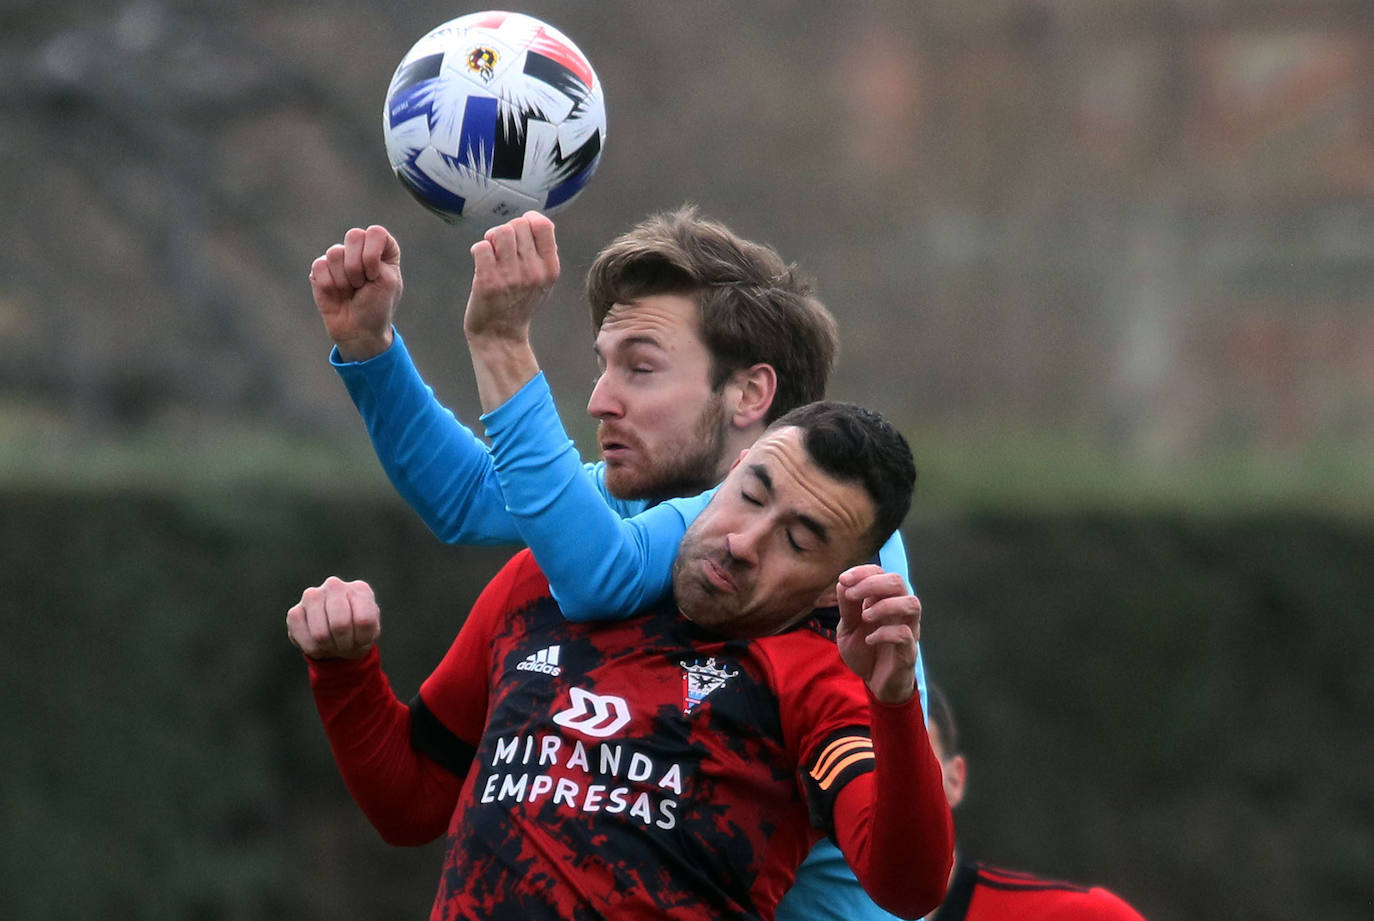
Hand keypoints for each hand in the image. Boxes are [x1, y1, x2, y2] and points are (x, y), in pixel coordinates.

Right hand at [286, 576, 380, 659]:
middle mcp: (334, 586)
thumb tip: (340, 624)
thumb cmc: (358, 632)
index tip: (362, 639)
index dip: (363, 639)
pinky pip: (304, 640)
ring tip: (333, 642)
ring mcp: (312, 596)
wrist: (340, 635)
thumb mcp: (371, 632)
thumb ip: (366, 627)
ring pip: (320, 635)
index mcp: (359, 589)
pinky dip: (314, 650)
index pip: (364, 620)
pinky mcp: (294, 612)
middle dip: (344, 644)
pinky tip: (319, 643)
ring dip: (328, 647)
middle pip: (340, 625)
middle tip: (346, 644)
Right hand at [309, 225, 401, 360]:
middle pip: (353, 236)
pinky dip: (330, 284)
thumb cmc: (378, 306)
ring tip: (350, 290)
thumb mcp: (388, 281)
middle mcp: (361, 249)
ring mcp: (339, 259)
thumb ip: (373, 255)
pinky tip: (336, 293)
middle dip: (357, 266)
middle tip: (362, 284)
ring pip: (335, 252)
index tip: (375, 275)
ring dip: (344, 279)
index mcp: (382, 249)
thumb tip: (340, 249)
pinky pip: (319, 266)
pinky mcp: (321, 270)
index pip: (375, 232)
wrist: (359, 331)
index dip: (373, 254)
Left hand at [463, 211, 559, 343]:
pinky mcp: (488, 281)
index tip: (519, 231)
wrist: (500, 336)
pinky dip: (478, 250)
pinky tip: (481, 263)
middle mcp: (533, 271)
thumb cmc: (519, 304)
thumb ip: (543, 254)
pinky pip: (481, 247)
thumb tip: (532, 221)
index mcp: (550, 269)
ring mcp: (511, 276)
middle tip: (502, 248)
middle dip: (507, 231)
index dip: (528, 220)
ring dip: (491, 238)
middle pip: (518, 224)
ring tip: (492, 253)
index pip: (543, 225)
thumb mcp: (543, 282)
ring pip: (500, 231)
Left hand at [835, 565, 920, 703]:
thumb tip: (843, 582)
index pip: (881, 573)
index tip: (843, 579)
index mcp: (884, 600)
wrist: (875, 683)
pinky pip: (905, 634)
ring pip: (912, 603)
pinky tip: (869, 640)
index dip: (863, 571)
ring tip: (865, 617)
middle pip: (898, 581)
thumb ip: (847, 607)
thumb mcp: (848, 628)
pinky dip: (884, 633)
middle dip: (872, 584)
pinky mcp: (909, 651)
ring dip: (885, 605)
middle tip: (851, 596)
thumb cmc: (865, 650)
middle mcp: (900, 611)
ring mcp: (908, 629)